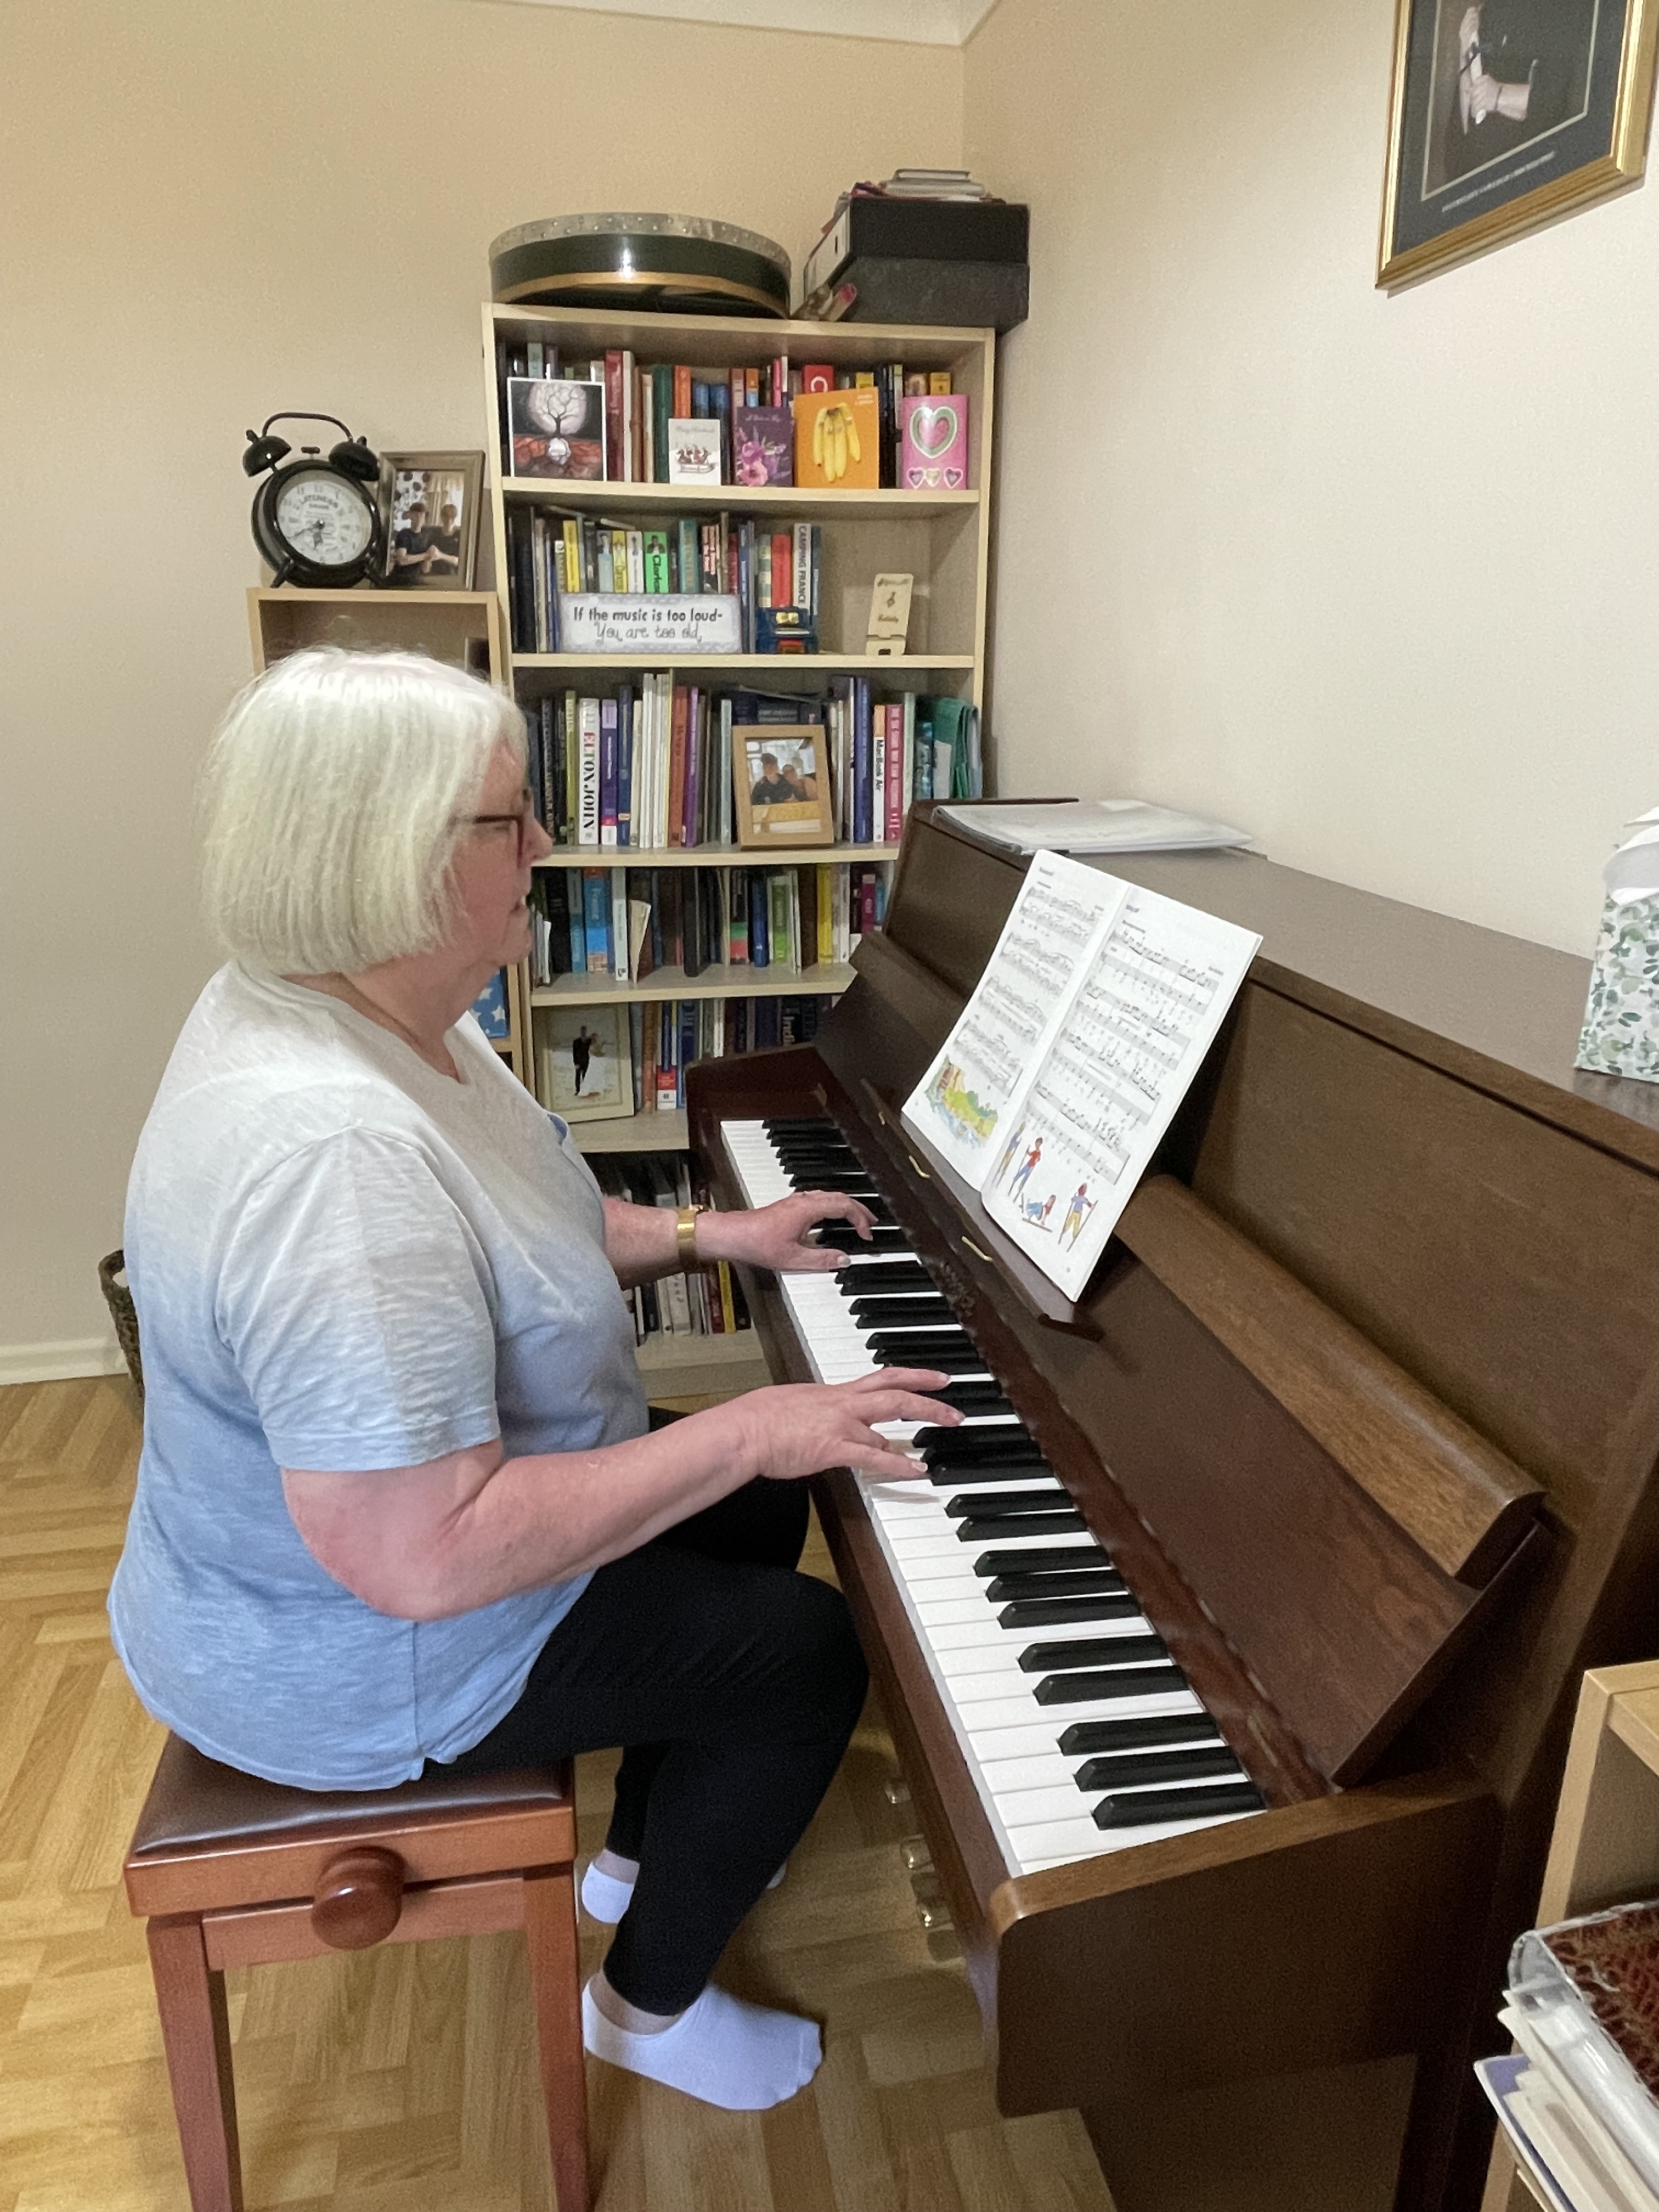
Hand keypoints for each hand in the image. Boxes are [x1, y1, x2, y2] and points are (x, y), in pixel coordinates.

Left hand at [700, 1190, 875, 1274]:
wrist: (734, 1235)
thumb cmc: (758, 1243)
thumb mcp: (794, 1258)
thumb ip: (822, 1260)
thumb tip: (843, 1260)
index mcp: (808, 1208)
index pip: (844, 1206)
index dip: (860, 1219)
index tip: (866, 1235)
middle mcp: (804, 1200)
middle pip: (840, 1197)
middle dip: (859, 1209)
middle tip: (872, 1223)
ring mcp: (797, 1201)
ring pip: (830, 1196)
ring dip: (847, 1206)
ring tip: (858, 1219)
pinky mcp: (791, 1205)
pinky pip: (820, 1199)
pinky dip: (834, 1206)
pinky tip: (833, 1216)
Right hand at [724, 1369, 959, 1482]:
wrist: (744, 1431)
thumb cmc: (758, 1419)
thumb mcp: (793, 1403)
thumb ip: (815, 1408)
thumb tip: (820, 1414)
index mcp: (834, 1392)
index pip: (882, 1377)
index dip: (913, 1375)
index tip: (936, 1377)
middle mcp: (842, 1403)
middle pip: (896, 1392)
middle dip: (929, 1398)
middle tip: (954, 1408)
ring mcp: (840, 1424)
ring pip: (890, 1419)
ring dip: (919, 1428)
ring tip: (943, 1434)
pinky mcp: (833, 1448)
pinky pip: (874, 1455)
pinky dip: (899, 1463)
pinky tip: (918, 1471)